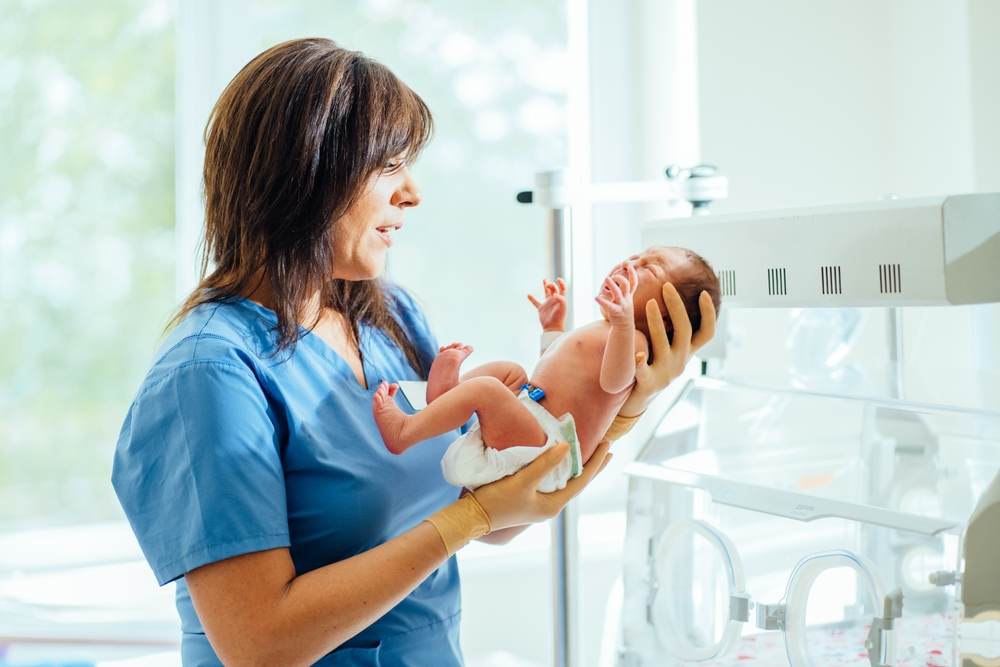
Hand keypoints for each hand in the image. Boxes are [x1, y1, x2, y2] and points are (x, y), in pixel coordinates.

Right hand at [472, 441, 611, 530]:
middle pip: (577, 481)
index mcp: (553, 505)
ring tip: (587, 451)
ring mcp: (538, 502)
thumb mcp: (522, 481)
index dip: (595, 463)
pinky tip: (558, 459)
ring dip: (576, 465)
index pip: (581, 481)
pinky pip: (551, 479)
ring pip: (565, 480)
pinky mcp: (527, 497)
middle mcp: (549, 505)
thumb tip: (566, 447)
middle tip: (607, 448)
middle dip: (591, 465)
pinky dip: (559, 467)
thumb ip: (544, 464)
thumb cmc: (496, 502)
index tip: (607, 445)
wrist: (471, 517)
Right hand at [527, 278, 566, 330]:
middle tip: (548, 285)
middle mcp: (554, 300)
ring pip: (547, 293)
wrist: (552, 327)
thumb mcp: (562, 308)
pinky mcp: (541, 308)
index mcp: (561, 299)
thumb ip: (561, 300)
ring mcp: (548, 304)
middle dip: (551, 285)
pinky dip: (532, 299)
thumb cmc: (559, 318)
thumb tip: (555, 294)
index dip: (561, 283)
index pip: (563, 289)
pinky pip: (536, 302)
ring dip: (545, 286)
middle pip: (554, 289)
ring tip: (544, 279)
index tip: (558, 279)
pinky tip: (528, 295)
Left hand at [595, 263, 636, 327]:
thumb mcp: (621, 300)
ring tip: (606, 278)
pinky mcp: (616, 312)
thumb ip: (615, 293)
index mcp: (629, 296)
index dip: (633, 274)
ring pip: (618, 293)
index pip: (634, 283)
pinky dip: (602, 301)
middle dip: (620, 278)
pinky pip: (609, 306)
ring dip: (612, 285)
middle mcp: (626, 299)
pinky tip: (596, 297)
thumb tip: (605, 287)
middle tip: (611, 277)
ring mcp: (622, 305)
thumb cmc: (621, 311)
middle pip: (626, 286)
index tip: (629, 266)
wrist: (624, 327)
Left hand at [625, 285, 716, 413]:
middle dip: (677, 307)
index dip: (709, 314)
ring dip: (657, 322)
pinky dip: (641, 363)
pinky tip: (636, 354)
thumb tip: (673, 299)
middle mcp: (680, 362)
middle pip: (685, 331)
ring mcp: (666, 373)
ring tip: (649, 303)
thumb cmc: (652, 367)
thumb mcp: (668, 349)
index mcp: (687, 352)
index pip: (706, 333)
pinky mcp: (649, 383)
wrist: (637, 398)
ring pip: (664, 345)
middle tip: (667, 286)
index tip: (704, 293)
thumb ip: (672, 331)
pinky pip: (644, 372)